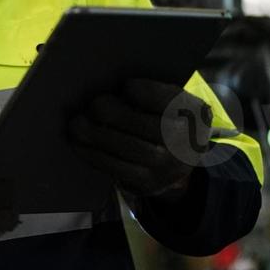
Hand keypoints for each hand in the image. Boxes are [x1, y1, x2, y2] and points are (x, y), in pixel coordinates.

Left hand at [68, 78, 211, 199]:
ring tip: (77, 124)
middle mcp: (185, 141)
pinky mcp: (148, 183)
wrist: (179, 162)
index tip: (126, 87)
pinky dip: (93, 154)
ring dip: (95, 134)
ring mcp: (167, 166)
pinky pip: (116, 168)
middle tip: (92, 105)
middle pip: (141, 123)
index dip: (141, 91)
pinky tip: (79, 144)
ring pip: (126, 147)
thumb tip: (108, 90)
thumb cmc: (165, 119)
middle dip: (112, 112)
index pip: (165, 99)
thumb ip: (148, 93)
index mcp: (192, 113)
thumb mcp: (168, 101)